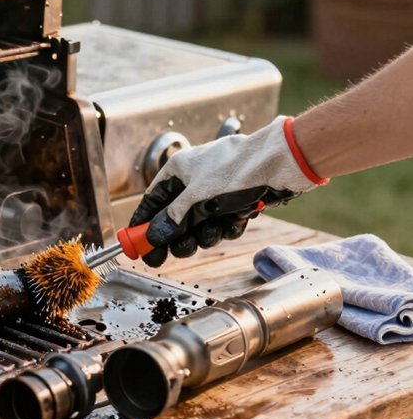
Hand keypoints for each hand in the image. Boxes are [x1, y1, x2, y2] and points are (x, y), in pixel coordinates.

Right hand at [130, 116, 326, 266]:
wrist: (282, 166)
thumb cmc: (238, 171)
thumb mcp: (197, 199)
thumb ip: (172, 219)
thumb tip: (154, 235)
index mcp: (179, 171)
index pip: (152, 201)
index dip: (143, 223)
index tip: (136, 243)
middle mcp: (195, 181)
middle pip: (175, 217)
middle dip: (177, 236)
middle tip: (174, 253)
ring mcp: (216, 192)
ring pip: (200, 224)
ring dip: (205, 233)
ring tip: (214, 231)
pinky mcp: (236, 202)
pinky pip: (221, 223)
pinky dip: (226, 227)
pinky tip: (235, 222)